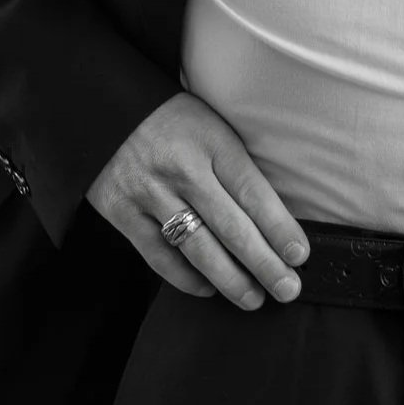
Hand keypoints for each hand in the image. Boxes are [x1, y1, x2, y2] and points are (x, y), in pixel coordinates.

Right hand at [85, 91, 308, 309]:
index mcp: (212, 143)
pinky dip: (186, 278)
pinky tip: (208, 287)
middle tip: (287, 289)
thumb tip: (275, 221)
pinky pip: (159, 256)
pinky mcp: (122, 212)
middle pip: (232, 227)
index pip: (254, 194)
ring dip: (230, 280)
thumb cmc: (172, 121)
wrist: (104, 106)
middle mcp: (182, 169)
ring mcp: (150, 192)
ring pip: (198, 248)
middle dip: (265, 264)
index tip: (299, 255)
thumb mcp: (212, 127)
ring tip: (253, 298)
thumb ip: (236, 167)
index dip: (280, 230)